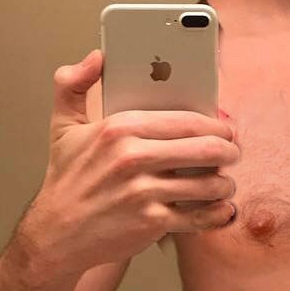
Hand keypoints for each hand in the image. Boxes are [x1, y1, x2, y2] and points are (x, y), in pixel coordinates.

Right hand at [20, 49, 239, 272]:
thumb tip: (97, 56)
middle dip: (229, 151)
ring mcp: (143, 192)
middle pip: (206, 149)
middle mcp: (132, 157)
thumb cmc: (67, 180)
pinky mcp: (151, 222)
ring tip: (224, 183)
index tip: (226, 129)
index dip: (216, 124)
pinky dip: (218, 213)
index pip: (187, 119)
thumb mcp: (63, 127)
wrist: (57, 234)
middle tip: (233, 153)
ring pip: (209, 183)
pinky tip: (221, 208)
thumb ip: (74, 84)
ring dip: (225, 184)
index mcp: (119, 128)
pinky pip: (200, 215)